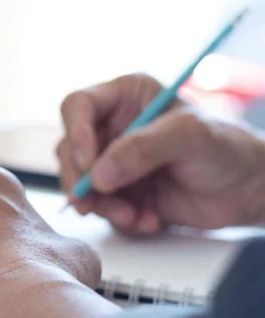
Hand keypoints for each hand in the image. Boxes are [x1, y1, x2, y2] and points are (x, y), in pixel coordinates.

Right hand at [58, 73, 264, 233]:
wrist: (248, 190)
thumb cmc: (227, 148)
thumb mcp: (188, 136)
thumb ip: (142, 148)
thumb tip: (100, 172)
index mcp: (125, 97)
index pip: (78, 106)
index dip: (76, 132)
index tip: (88, 162)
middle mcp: (112, 127)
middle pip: (70, 149)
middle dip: (82, 179)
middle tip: (93, 200)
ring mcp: (113, 161)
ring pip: (80, 182)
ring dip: (102, 204)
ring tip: (133, 215)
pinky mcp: (119, 191)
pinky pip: (100, 207)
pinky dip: (120, 219)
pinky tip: (147, 219)